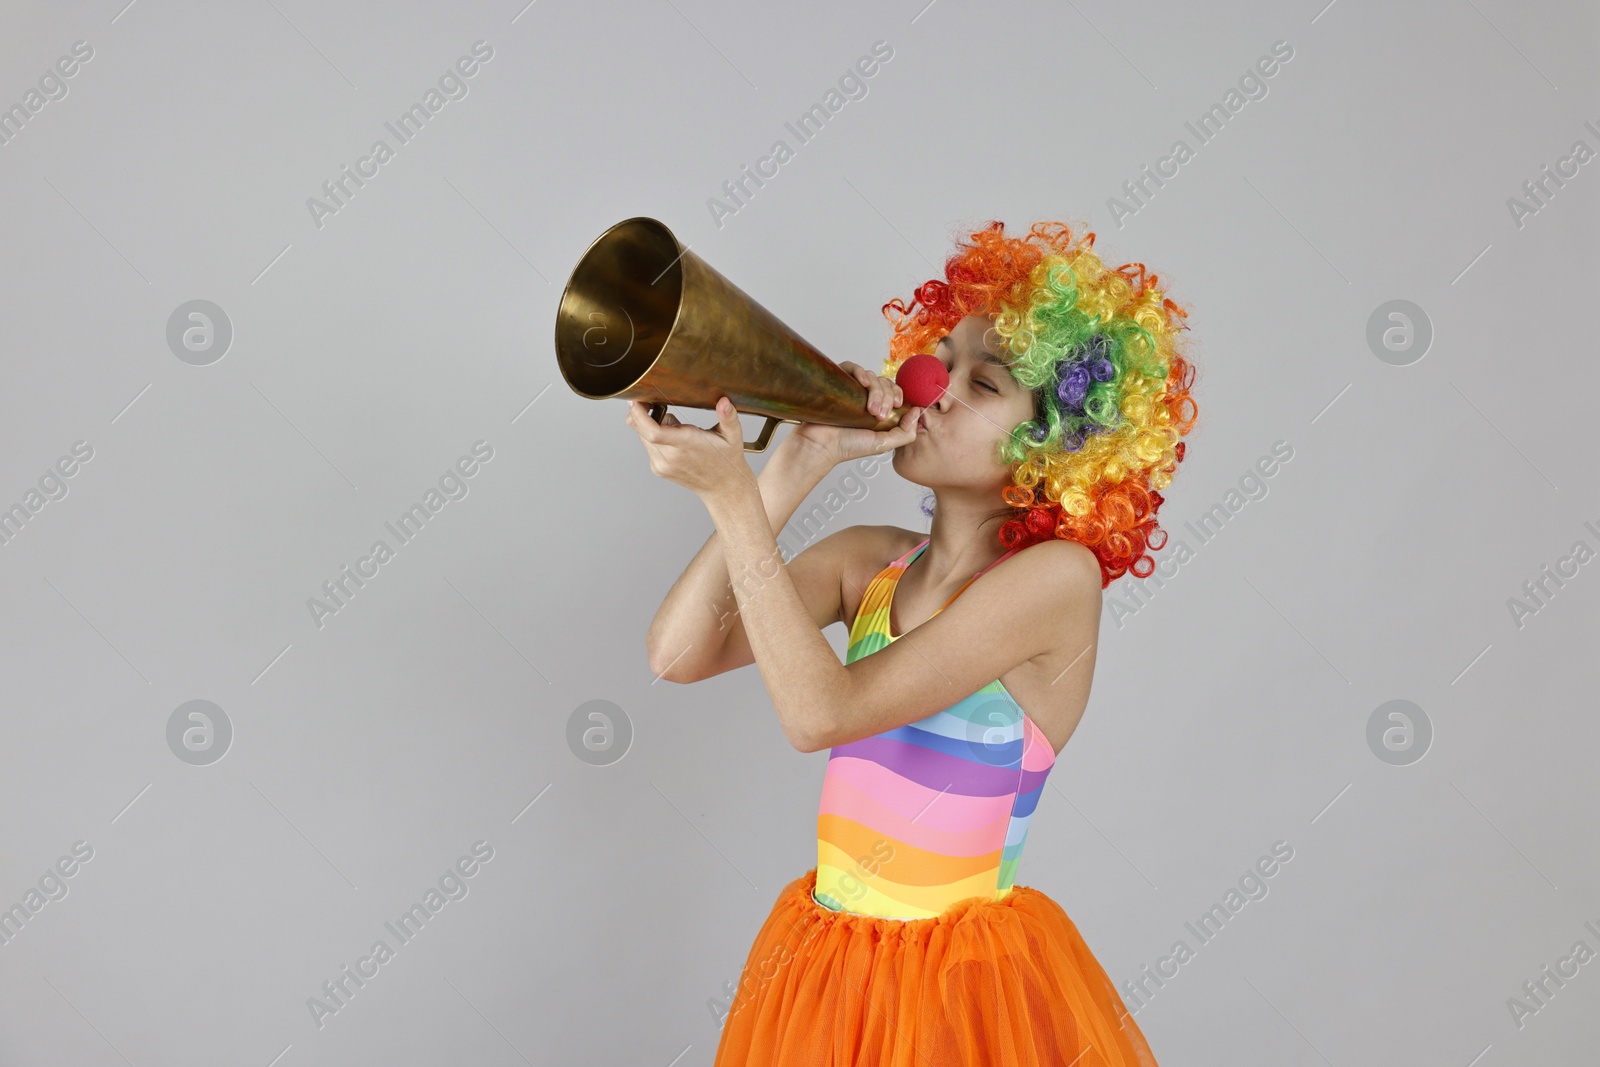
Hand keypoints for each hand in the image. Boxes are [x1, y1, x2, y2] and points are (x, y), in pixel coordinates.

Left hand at [626, 396, 756, 503]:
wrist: (722, 486)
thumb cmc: (726, 460)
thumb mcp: (732, 435)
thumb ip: (728, 416)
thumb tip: (724, 402)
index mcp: (686, 445)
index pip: (653, 431)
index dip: (640, 415)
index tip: (637, 401)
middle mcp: (670, 457)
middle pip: (641, 431)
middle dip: (643, 413)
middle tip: (655, 404)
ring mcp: (662, 465)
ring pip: (642, 437)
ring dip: (649, 426)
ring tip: (674, 427)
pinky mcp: (658, 469)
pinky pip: (647, 446)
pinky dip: (652, 437)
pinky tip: (671, 439)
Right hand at [784, 361, 922, 472]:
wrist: (821, 445)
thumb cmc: (848, 446)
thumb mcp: (884, 444)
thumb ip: (905, 433)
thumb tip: (917, 411)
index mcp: (879, 410)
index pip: (895, 392)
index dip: (900, 394)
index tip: (898, 406)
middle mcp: (866, 398)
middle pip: (886, 383)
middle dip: (887, 397)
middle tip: (878, 415)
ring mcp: (852, 390)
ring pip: (873, 376)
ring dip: (876, 391)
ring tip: (869, 410)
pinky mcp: (838, 382)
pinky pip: (852, 367)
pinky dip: (860, 372)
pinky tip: (862, 383)